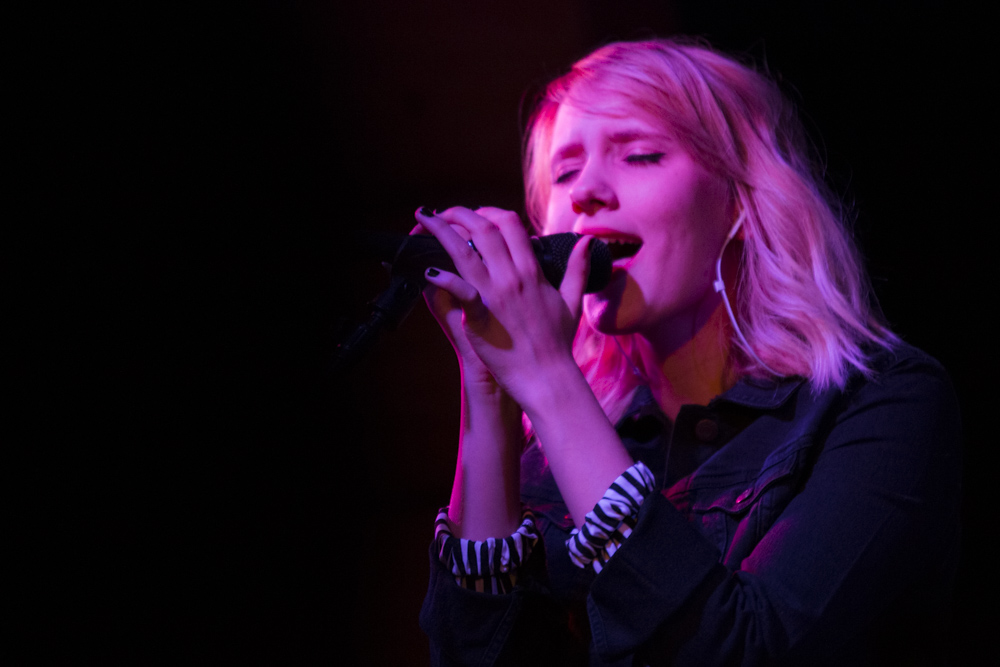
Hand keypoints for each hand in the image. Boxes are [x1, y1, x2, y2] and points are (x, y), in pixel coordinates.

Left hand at [415, 206, 592, 407]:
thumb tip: (587, 241)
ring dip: (440, 230)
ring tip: (424, 219)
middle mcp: (512, 277)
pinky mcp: (480, 317)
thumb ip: (578, 268)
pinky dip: (443, 279)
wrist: (547, 378)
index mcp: (532, 271)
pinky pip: (459, 290)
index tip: (474, 215)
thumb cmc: (558, 343)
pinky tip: (429, 272)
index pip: (509, 224)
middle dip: (459, 213)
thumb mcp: (572, 300)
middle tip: (444, 212)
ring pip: (464, 250)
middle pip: (484, 228)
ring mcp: (495, 296)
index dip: (488, 212)